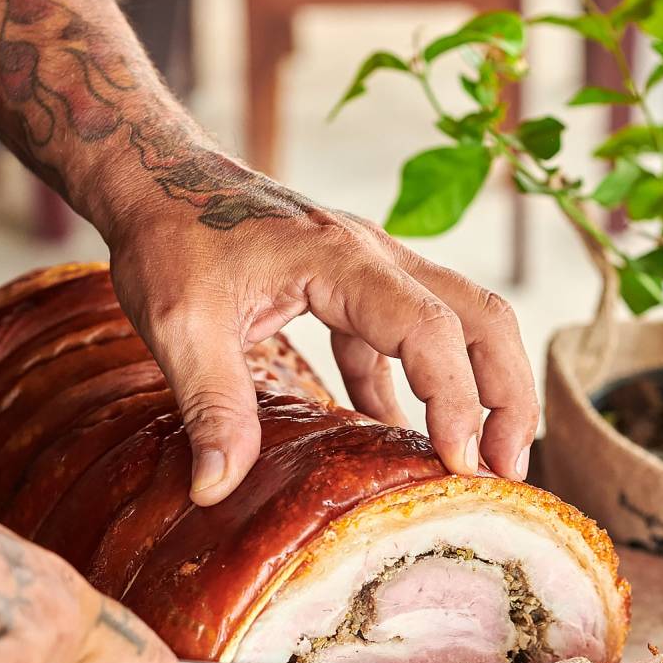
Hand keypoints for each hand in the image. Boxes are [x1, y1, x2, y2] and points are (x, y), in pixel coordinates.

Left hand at [101, 147, 539, 505]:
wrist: (155, 174)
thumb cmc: (167, 236)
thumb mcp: (178, 326)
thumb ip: (210, 405)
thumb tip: (216, 489)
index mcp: (340, 259)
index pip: (429, 328)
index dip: (456, 398)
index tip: (461, 464)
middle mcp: (372, 255)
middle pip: (480, 315)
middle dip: (508, 393)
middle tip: (508, 470)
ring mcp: (367, 266)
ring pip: (458, 319)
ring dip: (479, 386)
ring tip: (476, 462)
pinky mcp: (350, 283)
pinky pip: (405, 334)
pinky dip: (415, 384)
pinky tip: (399, 435)